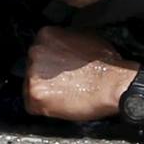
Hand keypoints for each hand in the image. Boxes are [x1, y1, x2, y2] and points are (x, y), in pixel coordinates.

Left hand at [22, 26, 136, 121]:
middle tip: (64, 83)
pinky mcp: (35, 94)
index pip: (38, 49)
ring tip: (65, 93)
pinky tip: (61, 103)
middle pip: (31, 67)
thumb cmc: (106, 64)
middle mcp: (35, 51)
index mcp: (46, 35)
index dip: (50, 62)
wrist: (113, 84)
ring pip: (29, 86)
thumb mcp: (86, 37)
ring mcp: (33, 73)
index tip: (60, 69)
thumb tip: (61, 46)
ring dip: (44, 92)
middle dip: (45, 77)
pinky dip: (43, 108)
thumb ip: (66, 40)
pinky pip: (31, 105)